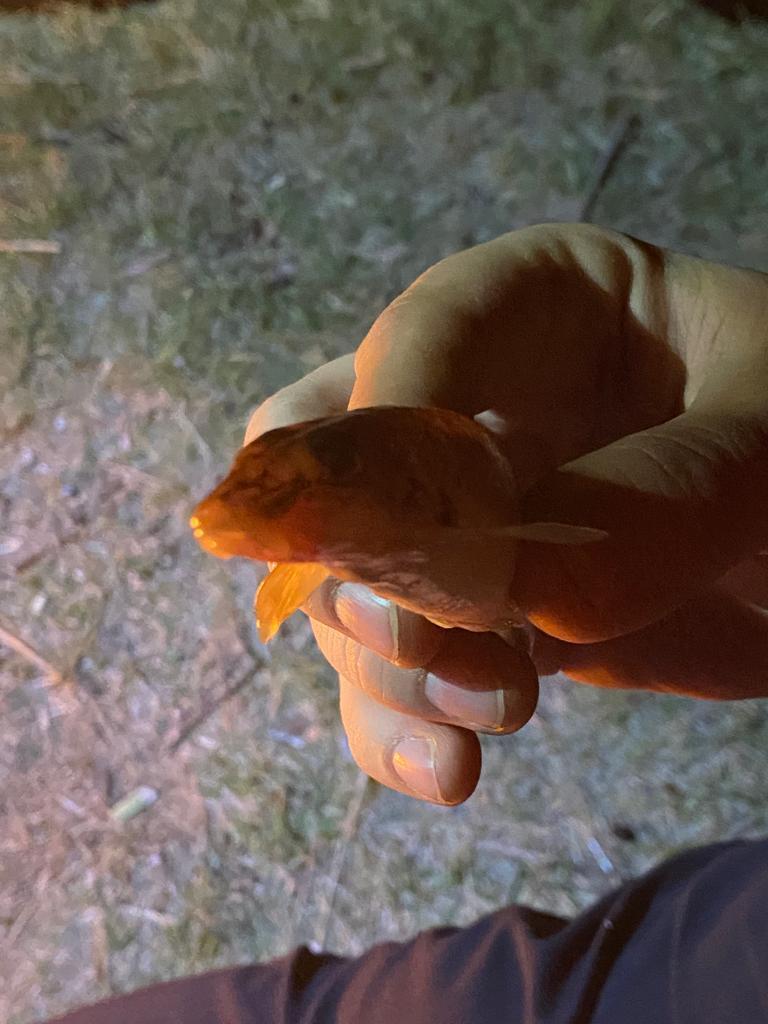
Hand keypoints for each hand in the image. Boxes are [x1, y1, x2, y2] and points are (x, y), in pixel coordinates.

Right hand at [246, 222, 767, 804]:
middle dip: (360, 556)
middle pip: (341, 466)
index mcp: (534, 307)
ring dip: (388, 663)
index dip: (402, 429)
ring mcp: (459, 522)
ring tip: (491, 709)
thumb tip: (528, 596)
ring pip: (352, 584)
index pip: (424, 339)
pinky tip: (447, 768)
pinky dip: (399, 727)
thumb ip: (669, 495)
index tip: (445, 538)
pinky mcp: (472, 620)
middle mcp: (470, 407)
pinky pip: (396, 673)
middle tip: (422, 638)